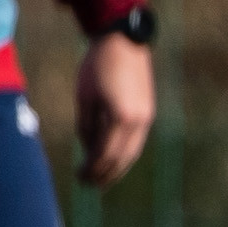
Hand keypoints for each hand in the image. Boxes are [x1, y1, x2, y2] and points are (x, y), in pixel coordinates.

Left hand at [74, 30, 152, 186]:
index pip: (104, 154)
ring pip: (132, 152)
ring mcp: (146, 118)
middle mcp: (138, 122)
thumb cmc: (98, 66)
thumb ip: (87, 126)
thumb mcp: (84, 97)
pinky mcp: (148, 112)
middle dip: (105, 174)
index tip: (80, 178)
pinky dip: (125, 153)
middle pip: (121, 159)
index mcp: (120, 118)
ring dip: (117, 167)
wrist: (123, 42)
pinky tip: (114, 158)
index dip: (92, 169)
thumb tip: (89, 149)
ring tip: (101, 178)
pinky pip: (136, 141)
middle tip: (88, 184)